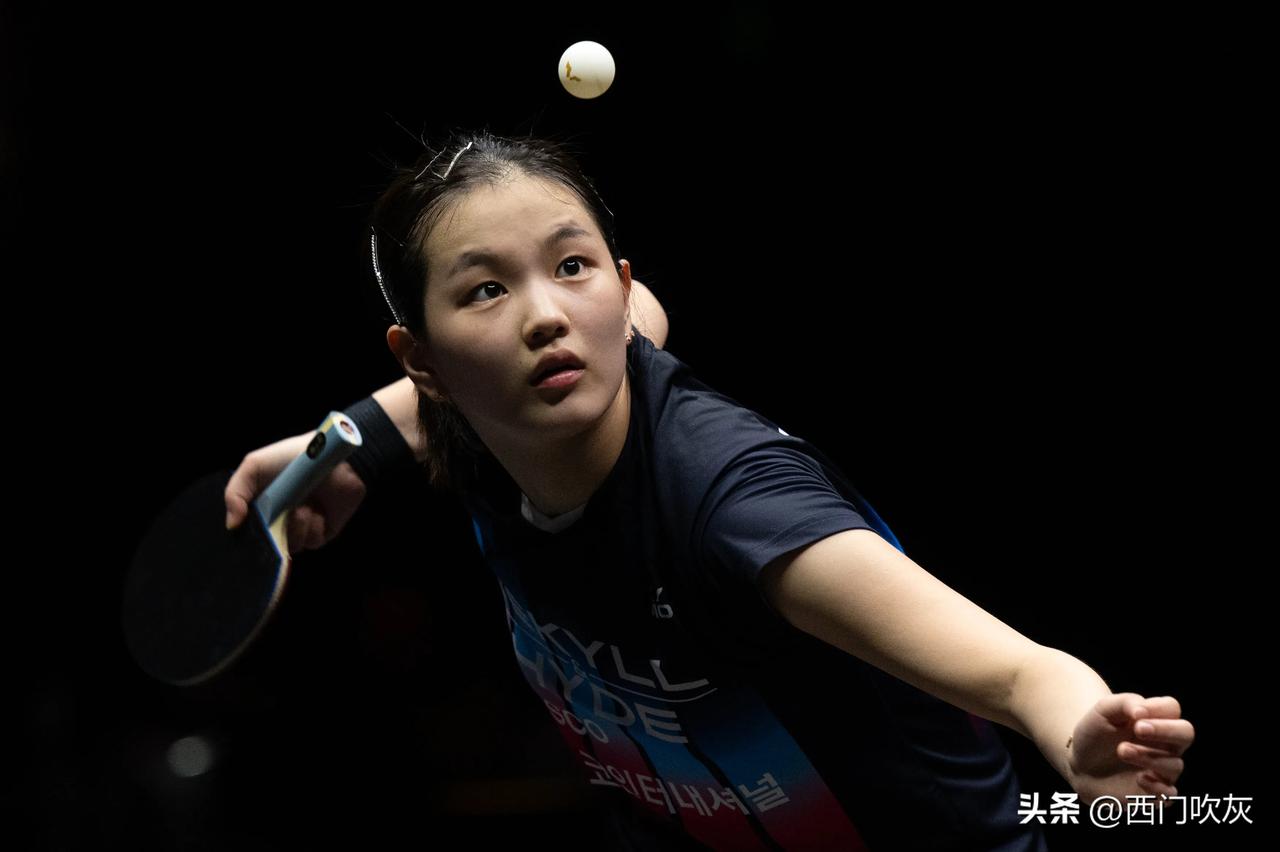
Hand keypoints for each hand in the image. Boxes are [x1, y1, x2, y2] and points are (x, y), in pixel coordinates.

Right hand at [224, 431, 367, 552]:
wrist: (333, 458)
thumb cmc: (292, 456)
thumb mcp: (254, 466)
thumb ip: (234, 493)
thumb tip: (231, 525)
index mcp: (262, 506)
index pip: (248, 532)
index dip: (246, 536)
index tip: (246, 532)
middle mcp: (281, 519)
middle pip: (268, 545)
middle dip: (271, 538)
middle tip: (277, 522)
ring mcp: (302, 526)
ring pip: (290, 546)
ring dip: (296, 527)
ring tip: (304, 507)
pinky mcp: (323, 531)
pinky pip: (312, 542)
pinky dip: (313, 528)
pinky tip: (318, 511)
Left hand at [1066, 693, 1194, 805]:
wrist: (1079, 764)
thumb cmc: (1095, 733)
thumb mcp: (1103, 711)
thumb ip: (1124, 703)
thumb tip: (1141, 711)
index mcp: (1154, 720)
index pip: (1172, 708)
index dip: (1158, 708)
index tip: (1135, 714)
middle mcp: (1164, 744)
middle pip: (1186, 733)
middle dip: (1166, 730)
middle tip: (1138, 729)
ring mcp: (1162, 769)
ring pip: (1175, 764)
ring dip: (1149, 757)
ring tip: (1122, 750)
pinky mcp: (1154, 792)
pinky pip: (1170, 794)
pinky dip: (1158, 788)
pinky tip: (1139, 778)